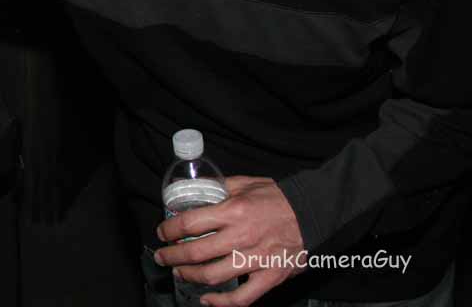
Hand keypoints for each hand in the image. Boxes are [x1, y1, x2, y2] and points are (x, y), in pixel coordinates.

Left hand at [154, 176, 304, 305]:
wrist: (314, 212)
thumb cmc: (278, 197)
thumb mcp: (246, 183)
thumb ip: (218, 186)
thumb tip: (191, 186)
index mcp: (234, 211)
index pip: (191, 223)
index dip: (170, 230)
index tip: (162, 233)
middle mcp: (242, 236)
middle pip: (197, 251)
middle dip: (173, 256)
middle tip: (162, 257)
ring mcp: (257, 259)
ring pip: (214, 275)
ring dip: (191, 276)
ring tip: (180, 273)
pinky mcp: (271, 276)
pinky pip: (244, 297)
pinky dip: (222, 302)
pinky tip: (208, 300)